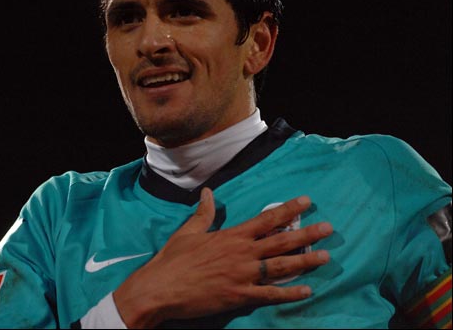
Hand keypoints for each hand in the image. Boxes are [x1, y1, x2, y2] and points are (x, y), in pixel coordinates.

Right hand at [113, 187, 332, 327]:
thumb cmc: (174, 259)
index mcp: (232, 236)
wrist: (161, 289)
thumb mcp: (188, 231)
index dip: (288, 210)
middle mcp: (243, 253)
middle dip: (307, 234)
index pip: (266, 219)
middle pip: (281, 241)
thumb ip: (203, 213)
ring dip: (305, 262)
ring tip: (325, 257)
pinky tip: (307, 291)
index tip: (306, 202)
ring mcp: (243, 275)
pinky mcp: (240, 296)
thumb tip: (208, 192)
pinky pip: (270, 295)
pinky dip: (289, 294)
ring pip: (281, 267)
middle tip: (328, 229)